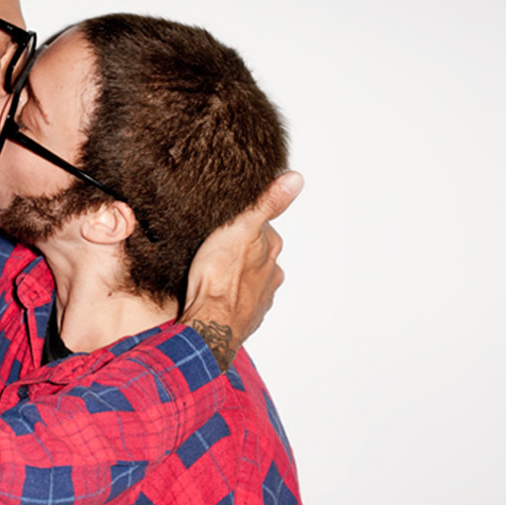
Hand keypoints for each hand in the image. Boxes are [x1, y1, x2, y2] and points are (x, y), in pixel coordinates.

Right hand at [181, 171, 303, 371]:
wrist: (210, 325)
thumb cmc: (220, 279)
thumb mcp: (241, 228)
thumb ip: (268, 203)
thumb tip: (295, 179)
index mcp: (270, 250)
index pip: (264, 226)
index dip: (245, 221)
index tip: (230, 219)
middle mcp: (271, 274)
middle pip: (259, 254)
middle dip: (243, 250)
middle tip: (218, 245)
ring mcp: (259, 297)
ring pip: (251, 279)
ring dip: (238, 275)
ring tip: (215, 270)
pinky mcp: (245, 316)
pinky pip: (239, 301)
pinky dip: (231, 296)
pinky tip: (217, 294)